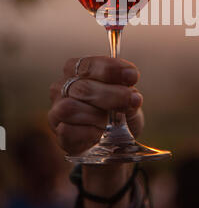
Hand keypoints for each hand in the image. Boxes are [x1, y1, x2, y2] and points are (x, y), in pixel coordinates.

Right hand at [48, 56, 143, 207]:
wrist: (112, 143)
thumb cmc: (117, 113)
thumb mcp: (128, 99)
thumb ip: (129, 94)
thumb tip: (132, 96)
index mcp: (76, 69)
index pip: (89, 64)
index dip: (111, 69)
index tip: (132, 76)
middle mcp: (61, 87)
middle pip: (82, 87)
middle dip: (112, 94)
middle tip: (132, 100)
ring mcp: (56, 111)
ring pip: (70, 108)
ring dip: (97, 115)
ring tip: (112, 122)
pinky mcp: (58, 134)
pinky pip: (68, 131)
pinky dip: (89, 132)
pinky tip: (100, 133)